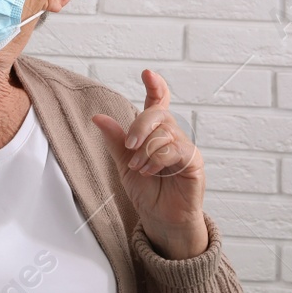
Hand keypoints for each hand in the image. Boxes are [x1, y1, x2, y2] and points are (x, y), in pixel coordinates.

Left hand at [90, 70, 207, 259]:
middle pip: (158, 114)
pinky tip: (151, 171)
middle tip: (130, 146)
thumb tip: (98, 118)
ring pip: (164, 132)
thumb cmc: (147, 191)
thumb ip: (116, 140)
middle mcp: (172, 136)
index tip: (147, 73)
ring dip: (146, 150)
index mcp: (155, 133)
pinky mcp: (193, 162)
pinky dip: (158, 159)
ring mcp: (185, 147)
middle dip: (140, 126)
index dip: (155, 86)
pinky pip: (175, 149)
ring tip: (139, 168)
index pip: (159, 102)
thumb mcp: (124, 164)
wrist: (160, 219)